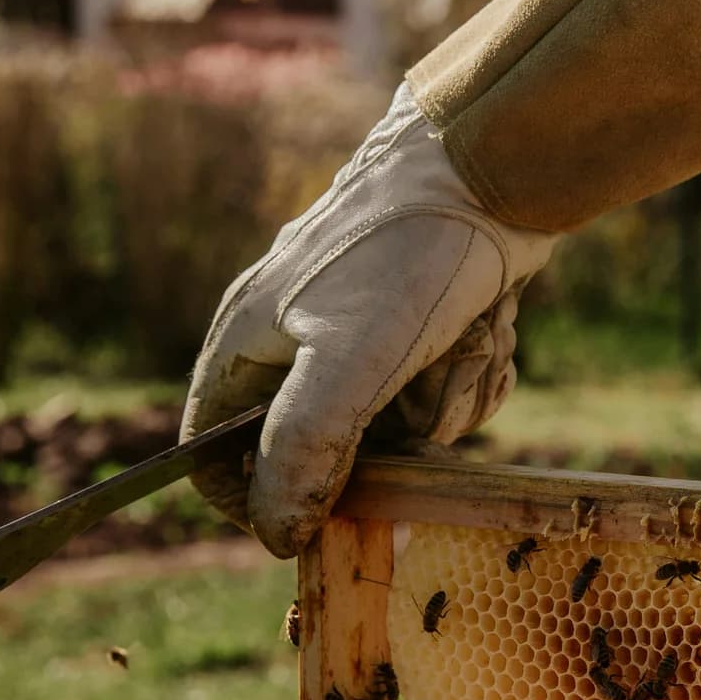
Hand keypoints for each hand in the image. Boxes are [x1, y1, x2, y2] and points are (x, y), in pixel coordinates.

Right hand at [181, 84, 554, 556]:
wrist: (492, 169)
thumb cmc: (407, 255)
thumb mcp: (348, 362)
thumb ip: (302, 447)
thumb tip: (276, 530)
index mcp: (246, 340)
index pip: (209, 452)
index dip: (250, 500)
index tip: (307, 529)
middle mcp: (295, 337)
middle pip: (322, 448)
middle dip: (384, 444)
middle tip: (419, 410)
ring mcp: (363, 330)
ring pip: (395, 423)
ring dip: (443, 401)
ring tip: (464, 342)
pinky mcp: (424, 324)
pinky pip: (442, 389)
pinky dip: (472, 372)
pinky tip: (490, 329)